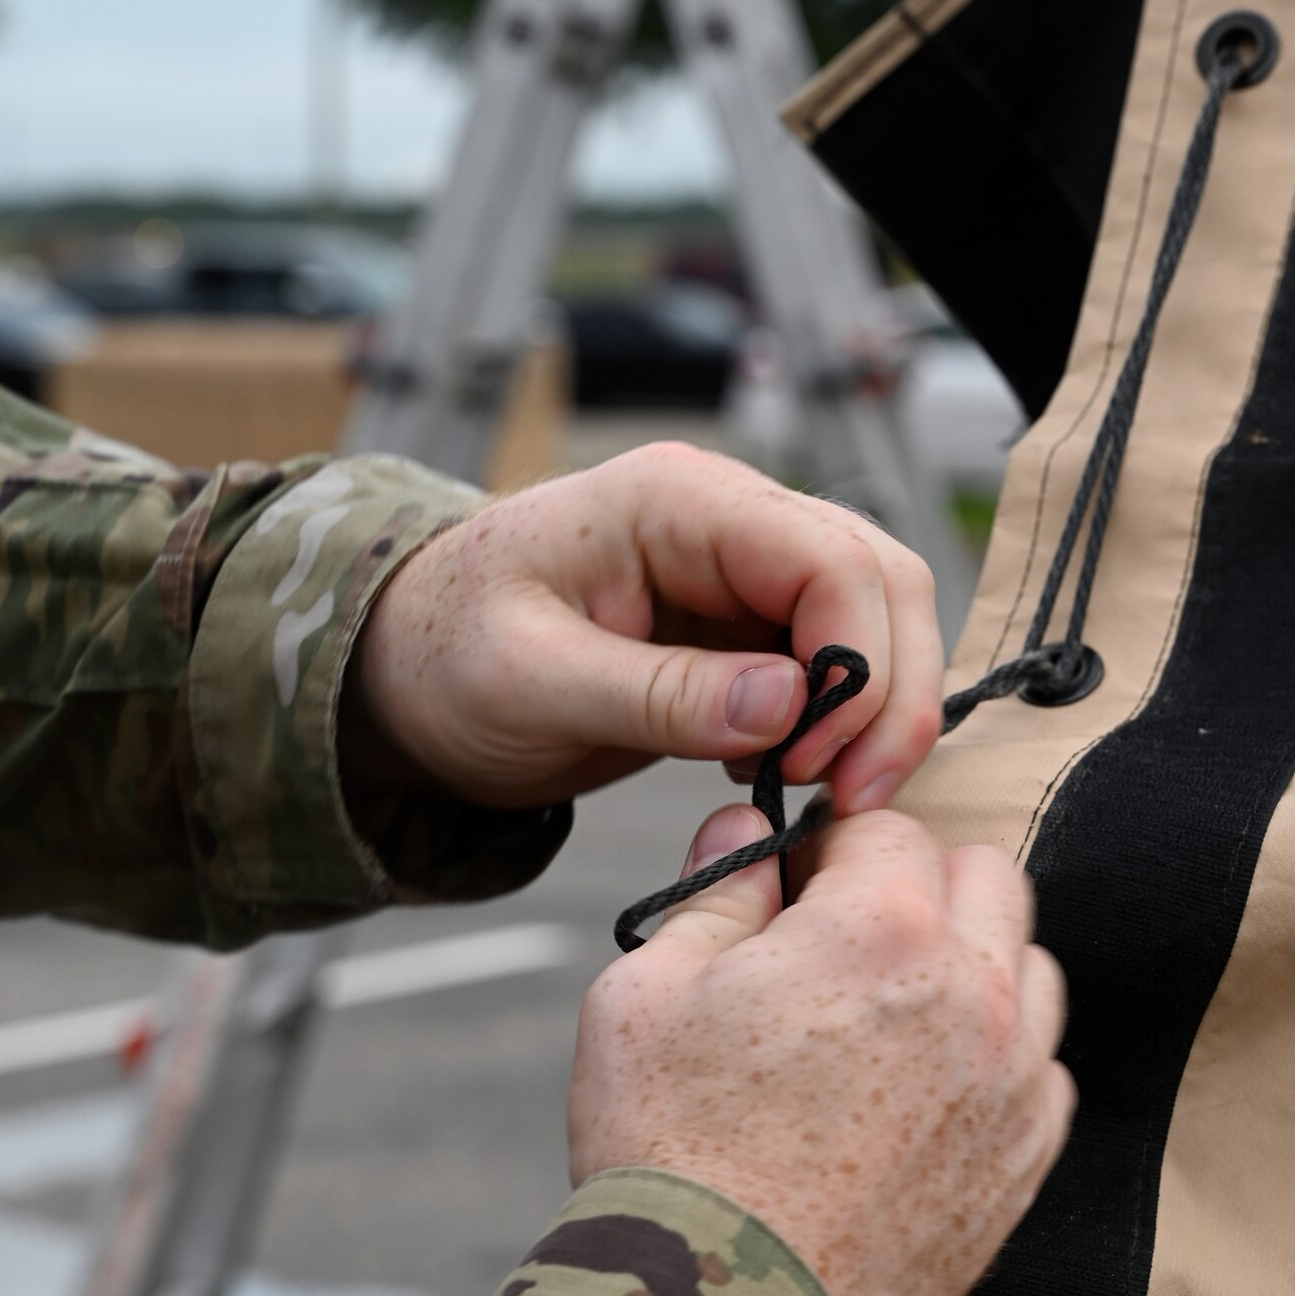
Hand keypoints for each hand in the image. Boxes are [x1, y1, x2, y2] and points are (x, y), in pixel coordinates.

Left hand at [346, 443, 941, 813]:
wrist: (406, 671)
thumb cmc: (444, 656)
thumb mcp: (531, 684)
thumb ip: (659, 695)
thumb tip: (788, 707)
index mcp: (677, 499)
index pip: (829, 557)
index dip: (855, 663)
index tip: (817, 761)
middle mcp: (726, 519)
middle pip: (877, 581)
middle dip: (888, 694)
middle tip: (852, 796)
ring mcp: (740, 572)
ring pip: (871, 620)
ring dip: (874, 711)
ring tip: (827, 793)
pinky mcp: (741, 628)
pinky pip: (830, 662)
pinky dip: (837, 722)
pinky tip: (786, 773)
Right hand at [569, 806, 1074, 1295]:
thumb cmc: (667, 1149)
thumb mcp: (643, 993)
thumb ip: (711, 895)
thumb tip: (741, 832)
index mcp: (880, 929)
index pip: (888, 828)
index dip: (830, 849)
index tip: (793, 891)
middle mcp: (973, 992)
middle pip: (985, 879)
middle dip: (916, 888)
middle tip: (840, 943)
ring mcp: (1012, 1082)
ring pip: (1029, 969)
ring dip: (970, 966)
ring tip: (884, 1018)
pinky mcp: (1025, 1162)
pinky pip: (1041, 1070)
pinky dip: (994, 1058)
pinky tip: (918, 1093)